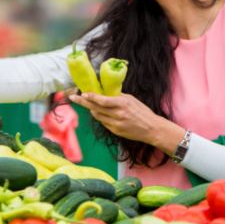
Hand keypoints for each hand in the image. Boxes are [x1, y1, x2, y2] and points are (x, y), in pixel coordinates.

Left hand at [69, 92, 185, 153]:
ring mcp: (116, 124)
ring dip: (93, 110)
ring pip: (98, 116)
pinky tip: (104, 114)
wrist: (151, 129)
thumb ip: (117, 96)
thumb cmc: (142, 111)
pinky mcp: (116, 131)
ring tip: (90, 105)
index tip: (83, 93)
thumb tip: (105, 92)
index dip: (91, 97)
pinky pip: (104, 123)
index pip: (103, 100)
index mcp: (122, 104)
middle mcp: (118, 115)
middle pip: (96, 108)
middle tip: (73, 98)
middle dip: (83, 103)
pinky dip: (101, 117)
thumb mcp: (131, 100)